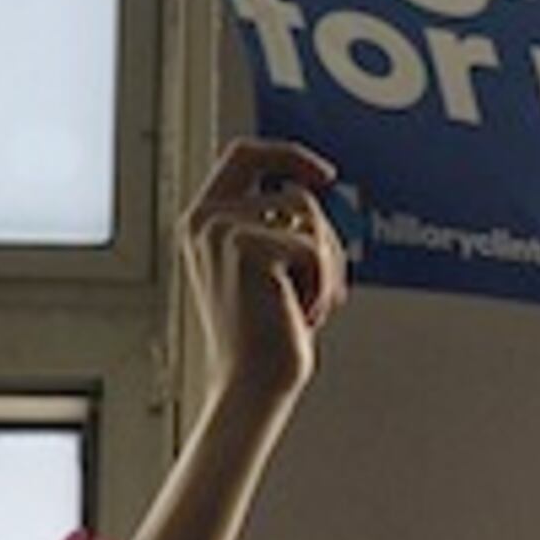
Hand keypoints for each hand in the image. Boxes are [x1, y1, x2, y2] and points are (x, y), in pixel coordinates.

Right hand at [182, 138, 347, 408]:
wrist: (252, 385)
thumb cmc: (264, 339)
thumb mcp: (268, 272)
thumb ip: (279, 229)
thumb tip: (316, 192)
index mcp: (204, 222)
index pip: (243, 156)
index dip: (287, 154)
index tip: (323, 174)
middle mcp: (206, 220)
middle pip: (285, 181)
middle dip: (323, 222)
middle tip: (335, 263)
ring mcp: (222, 230)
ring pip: (307, 213)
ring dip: (326, 261)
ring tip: (310, 303)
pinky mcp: (246, 247)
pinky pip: (313, 246)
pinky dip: (324, 282)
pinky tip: (305, 314)